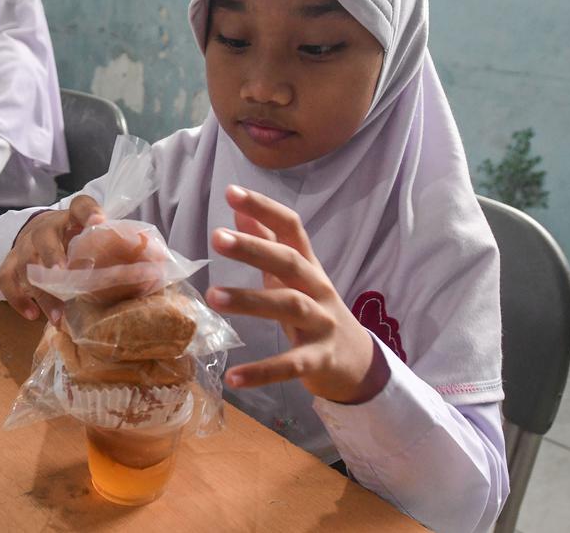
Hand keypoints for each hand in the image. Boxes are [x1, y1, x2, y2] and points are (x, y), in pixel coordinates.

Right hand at [0, 195, 105, 323]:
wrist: (39, 232)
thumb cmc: (72, 238)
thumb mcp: (89, 234)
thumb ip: (110, 242)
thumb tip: (148, 263)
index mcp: (69, 218)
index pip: (79, 206)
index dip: (88, 211)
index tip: (98, 220)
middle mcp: (43, 229)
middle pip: (43, 237)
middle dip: (52, 257)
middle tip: (63, 275)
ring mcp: (23, 246)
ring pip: (24, 265)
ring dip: (40, 291)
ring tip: (57, 316)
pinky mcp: (10, 263)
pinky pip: (6, 279)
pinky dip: (17, 298)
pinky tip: (32, 314)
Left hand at [207, 185, 388, 403]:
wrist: (358, 363)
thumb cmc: (316, 310)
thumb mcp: (294, 276)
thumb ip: (269, 244)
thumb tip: (240, 209)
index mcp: (309, 266)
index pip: (291, 227)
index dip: (263, 208)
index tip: (230, 192)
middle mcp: (318, 290)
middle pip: (289, 262)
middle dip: (254, 248)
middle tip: (217, 236)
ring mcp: (322, 324)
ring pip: (289, 306)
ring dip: (250, 300)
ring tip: (212, 296)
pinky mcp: (320, 360)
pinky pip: (291, 364)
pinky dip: (262, 371)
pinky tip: (232, 376)